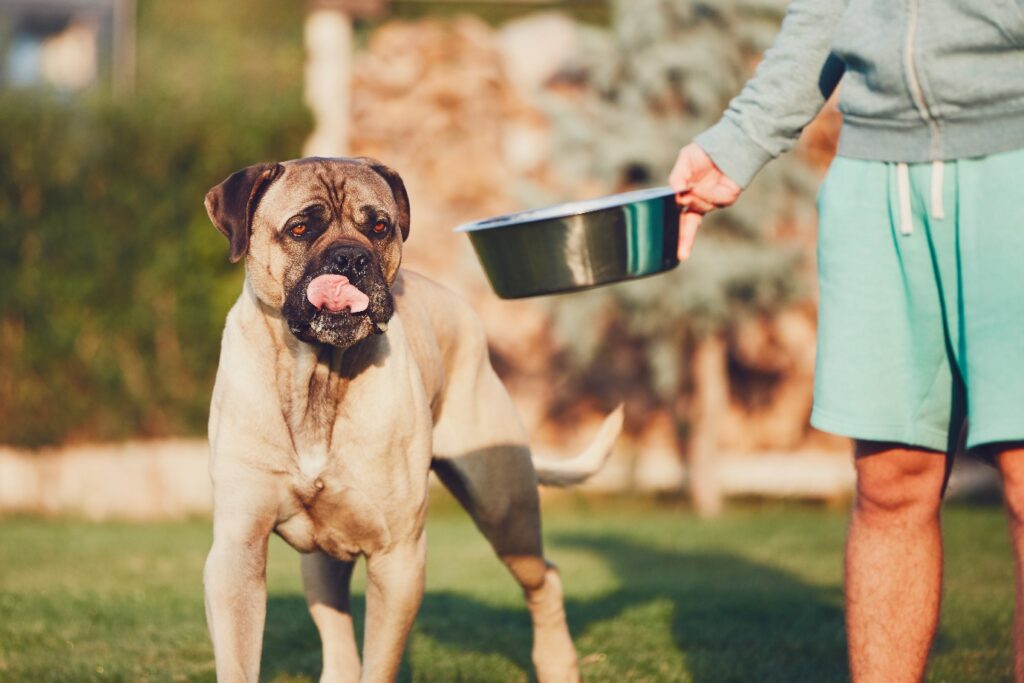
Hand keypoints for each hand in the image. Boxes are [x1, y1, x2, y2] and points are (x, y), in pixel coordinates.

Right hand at [667, 143, 741, 259]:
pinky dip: (707, 195)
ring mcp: (714, 201)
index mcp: (690, 197)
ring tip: (694, 185)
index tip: (678, 254)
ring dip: (694, 198)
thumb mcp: (684, 161)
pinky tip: (705, 185)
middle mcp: (702, 202)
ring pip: (699, 207)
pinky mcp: (728, 197)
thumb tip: (676, 194)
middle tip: (682, 254)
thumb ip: (676, 177)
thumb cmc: (705, 152)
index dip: (680, 236)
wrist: (729, 143)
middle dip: (685, 239)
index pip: (682, 219)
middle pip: (690, 225)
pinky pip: (713, 202)